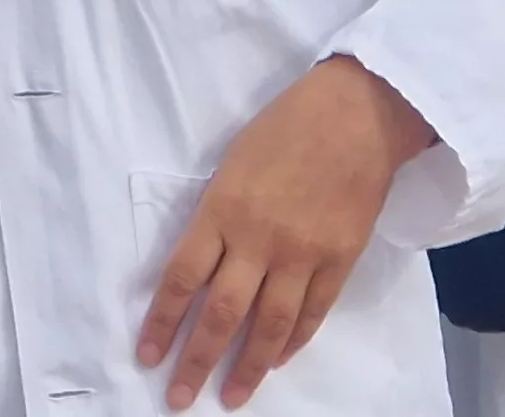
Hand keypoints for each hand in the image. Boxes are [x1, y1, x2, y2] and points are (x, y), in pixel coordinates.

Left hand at [138, 57, 432, 410]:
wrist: (357, 115)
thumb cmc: (285, 127)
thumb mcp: (231, 164)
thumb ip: (216, 217)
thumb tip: (201, 267)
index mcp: (222, 210)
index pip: (182, 278)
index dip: (162, 322)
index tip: (147, 356)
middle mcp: (258, 240)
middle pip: (221, 314)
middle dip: (196, 362)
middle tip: (179, 399)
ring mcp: (302, 254)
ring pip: (269, 327)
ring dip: (247, 368)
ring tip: (230, 396)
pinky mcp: (339, 260)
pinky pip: (311, 313)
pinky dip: (292, 342)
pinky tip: (276, 361)